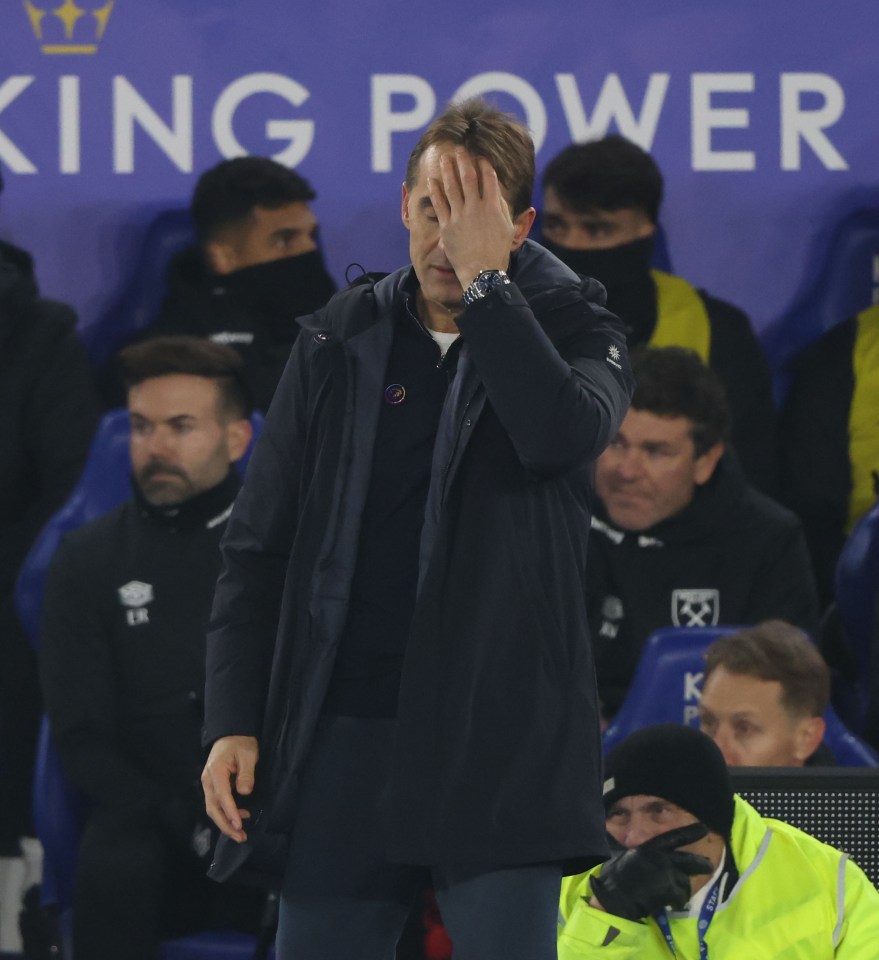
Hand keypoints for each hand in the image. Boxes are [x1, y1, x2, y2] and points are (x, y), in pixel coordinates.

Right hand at [201, 735, 257, 842]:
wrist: (231, 735)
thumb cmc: (240, 743)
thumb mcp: (248, 755)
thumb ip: (246, 774)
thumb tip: (244, 792)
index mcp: (216, 771)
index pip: (222, 795)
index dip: (230, 811)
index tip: (239, 824)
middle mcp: (208, 780)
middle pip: (213, 807)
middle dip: (226, 824)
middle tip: (240, 836)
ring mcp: (208, 784)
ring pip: (213, 809)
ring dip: (225, 823)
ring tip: (241, 833)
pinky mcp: (212, 787)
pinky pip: (216, 804)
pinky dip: (226, 814)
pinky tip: (239, 818)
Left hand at [427, 146, 517, 289]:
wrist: (483, 272)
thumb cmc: (498, 253)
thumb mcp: (508, 228)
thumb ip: (502, 208)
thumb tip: (497, 193)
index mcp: (493, 207)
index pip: (489, 179)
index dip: (484, 166)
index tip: (479, 157)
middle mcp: (476, 208)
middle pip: (468, 178)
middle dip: (463, 161)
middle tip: (459, 149)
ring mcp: (460, 216)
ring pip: (452, 187)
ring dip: (448, 170)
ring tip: (444, 158)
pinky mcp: (447, 226)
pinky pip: (440, 204)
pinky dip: (436, 190)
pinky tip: (433, 179)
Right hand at [589, 823, 713, 919]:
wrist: (613, 895)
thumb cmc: (612, 873)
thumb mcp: (615, 851)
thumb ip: (617, 840)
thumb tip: (605, 825)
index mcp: (650, 848)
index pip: (674, 838)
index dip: (690, 833)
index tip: (704, 828)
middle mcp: (661, 860)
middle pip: (688, 861)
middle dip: (701, 863)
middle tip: (709, 866)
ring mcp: (666, 876)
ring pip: (685, 881)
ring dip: (684, 888)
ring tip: (681, 894)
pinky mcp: (667, 892)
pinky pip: (680, 897)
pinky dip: (678, 901)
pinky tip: (673, 904)